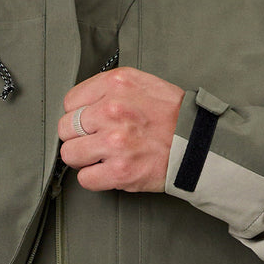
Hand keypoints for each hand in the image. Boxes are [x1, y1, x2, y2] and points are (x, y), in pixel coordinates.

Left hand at [58, 66, 184, 192]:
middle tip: (94, 142)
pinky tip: (107, 171)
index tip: (89, 123)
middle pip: (66, 128)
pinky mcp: (119, 171)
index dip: (78, 115)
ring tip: (100, 157)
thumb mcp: (141, 84)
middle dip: (77, 137)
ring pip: (70, 154)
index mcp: (115, 85)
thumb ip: (110, 91)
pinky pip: (85, 179)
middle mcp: (112, 111)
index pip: (70, 102)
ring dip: (82, 159)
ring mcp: (114, 143)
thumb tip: (83, 106)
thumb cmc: (172, 116)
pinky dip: (93, 179)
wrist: (197, 143)